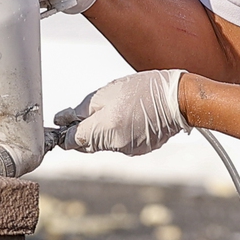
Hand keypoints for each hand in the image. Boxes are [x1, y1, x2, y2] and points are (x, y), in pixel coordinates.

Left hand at [52, 70, 186, 154]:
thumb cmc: (145, 89)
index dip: (63, 133)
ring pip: (105, 143)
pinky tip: (132, 117)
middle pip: (87, 143)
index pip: (72, 140)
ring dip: (105, 129)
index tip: (60, 126)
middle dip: (85, 130)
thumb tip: (63, 119)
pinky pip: (121, 143)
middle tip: (92, 111)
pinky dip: (121, 132)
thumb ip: (83, 109)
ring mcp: (128, 149)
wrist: (178, 99)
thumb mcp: (108, 91)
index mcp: (104, 128)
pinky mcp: (140, 150)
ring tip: (120, 109)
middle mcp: (115, 144)